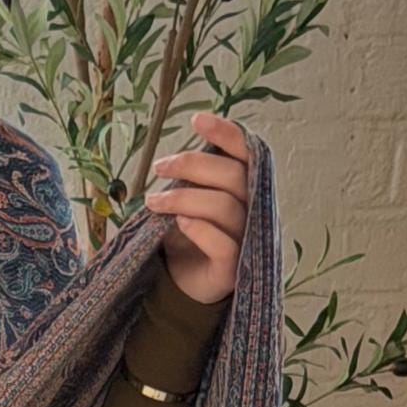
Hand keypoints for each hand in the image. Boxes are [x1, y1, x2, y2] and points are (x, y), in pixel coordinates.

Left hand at [142, 110, 252, 307]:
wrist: (182, 285)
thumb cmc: (186, 236)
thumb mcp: (184, 201)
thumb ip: (188, 180)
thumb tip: (172, 159)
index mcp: (244, 188)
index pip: (246, 154)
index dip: (226, 134)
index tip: (196, 121)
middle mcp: (253, 211)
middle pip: (233, 176)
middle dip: (192, 165)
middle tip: (159, 167)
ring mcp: (247, 241)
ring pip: (225, 207)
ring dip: (184, 198)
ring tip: (153, 202)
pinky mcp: (233, 269)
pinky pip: (224, 244)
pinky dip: (199, 230)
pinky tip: (178, 224)